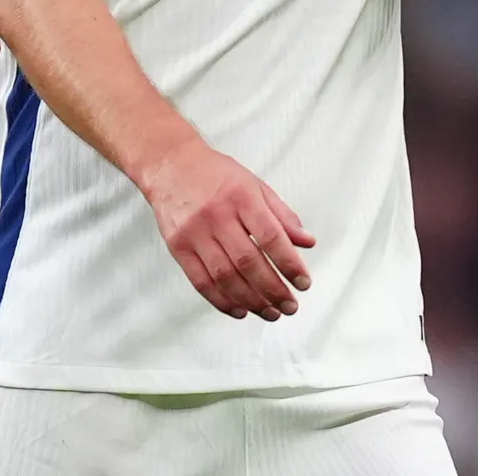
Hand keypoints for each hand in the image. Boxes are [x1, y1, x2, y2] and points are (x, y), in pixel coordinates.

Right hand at [136, 139, 315, 321]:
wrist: (171, 165)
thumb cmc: (216, 175)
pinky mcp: (178, 247)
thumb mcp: (255, 185)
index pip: (271, 237)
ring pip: (225, 276)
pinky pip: (201, 281)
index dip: (290, 264)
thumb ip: (282, 215)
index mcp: (242, 197)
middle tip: (290, 306)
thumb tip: (307, 242)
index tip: (303, 283)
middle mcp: (218, 215)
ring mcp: (195, 232)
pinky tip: (240, 310)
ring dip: (251, 300)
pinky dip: (222, 301)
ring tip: (270, 312)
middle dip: (273, 290)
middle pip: (248, 261)